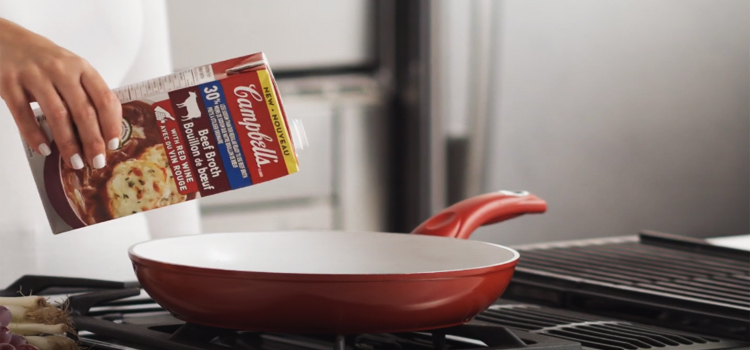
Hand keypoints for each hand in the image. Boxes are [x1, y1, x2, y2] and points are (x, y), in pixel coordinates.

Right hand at [0, 18, 121, 169]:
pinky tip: (44, 149)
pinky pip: (24, 114)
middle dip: (93, 141)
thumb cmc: (44, 61)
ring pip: (57, 115)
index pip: (104, 98)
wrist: (5, 40)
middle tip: (97, 161)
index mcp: (81, 67)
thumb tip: (103, 132)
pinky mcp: (9, 83)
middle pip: (83, 110)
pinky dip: (35, 135)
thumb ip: (86, 93)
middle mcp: (61, 69)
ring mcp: (34, 75)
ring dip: (68, 143)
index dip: (111, 124)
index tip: (113, 144)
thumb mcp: (71, 69)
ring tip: (75, 162)